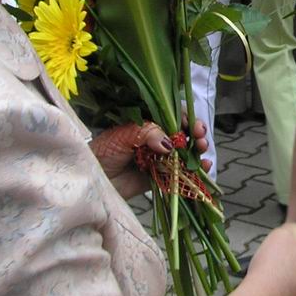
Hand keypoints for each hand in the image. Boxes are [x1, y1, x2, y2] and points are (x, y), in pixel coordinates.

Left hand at [90, 119, 210, 197]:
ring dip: (198, 150)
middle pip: (182, 133)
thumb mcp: (124, 134)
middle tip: (200, 137)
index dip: (186, 118)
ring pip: (185, 153)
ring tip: (203, 151)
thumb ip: (148, 133)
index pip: (172, 115)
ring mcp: (159, 158)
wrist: (92, 179)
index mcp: (147, 123)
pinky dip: (194, 171)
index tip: (193, 125)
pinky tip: (203, 167)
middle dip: (196, 133)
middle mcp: (156, 139)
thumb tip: (171, 144)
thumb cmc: (103, 151)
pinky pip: (181, 173)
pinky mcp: (160, 177)